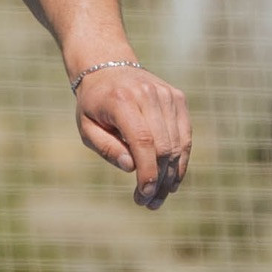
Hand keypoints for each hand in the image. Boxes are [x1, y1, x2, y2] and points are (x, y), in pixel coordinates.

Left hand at [73, 63, 191, 208]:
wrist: (108, 68)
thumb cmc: (94, 105)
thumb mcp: (86, 128)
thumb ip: (106, 148)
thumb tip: (131, 168)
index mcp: (122, 101)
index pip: (142, 140)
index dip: (147, 171)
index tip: (143, 195)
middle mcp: (149, 95)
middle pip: (163, 145)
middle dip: (157, 179)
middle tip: (147, 203)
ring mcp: (167, 95)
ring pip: (177, 143)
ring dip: (170, 176)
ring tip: (158, 198)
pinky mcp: (178, 98)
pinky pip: (185, 136)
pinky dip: (180, 161)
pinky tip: (171, 181)